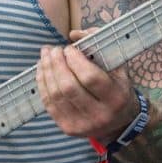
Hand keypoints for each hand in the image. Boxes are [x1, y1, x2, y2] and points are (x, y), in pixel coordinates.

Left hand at [36, 28, 139, 144]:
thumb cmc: (116, 86)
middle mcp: (100, 115)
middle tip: (54, 50)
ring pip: (56, 95)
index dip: (75, 60)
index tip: (69, 48)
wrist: (119, 122)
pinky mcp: (68, 129)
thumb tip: (73, 34)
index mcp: (116, 98)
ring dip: (46, 71)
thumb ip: (98, 43)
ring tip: (45, 55)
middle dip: (56, 64)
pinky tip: (42, 70)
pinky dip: (42, 83)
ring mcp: (82, 125)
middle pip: (69, 87)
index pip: (90, 77)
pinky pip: (49, 104)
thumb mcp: (116, 65)